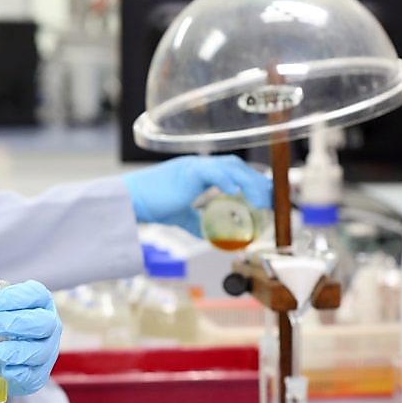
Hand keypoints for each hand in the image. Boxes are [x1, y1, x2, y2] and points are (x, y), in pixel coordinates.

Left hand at [0, 280, 62, 395]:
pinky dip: (20, 374)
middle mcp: (46, 325)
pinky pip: (35, 375)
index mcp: (35, 301)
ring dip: (19, 351)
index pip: (35, 294)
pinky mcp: (38, 374)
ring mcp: (45, 351)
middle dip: (18, 323)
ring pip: (41, 351)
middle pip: (43, 322)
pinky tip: (6, 371)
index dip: (17, 297)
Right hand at [121, 155, 271, 234]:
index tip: (265, 195)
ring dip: (249, 181)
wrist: (131, 200)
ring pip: (230, 166)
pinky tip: (235, 190)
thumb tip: (213, 237)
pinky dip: (227, 180)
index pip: (233, 171)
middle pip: (236, 166)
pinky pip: (213, 171)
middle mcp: (199, 166)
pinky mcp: (188, 171)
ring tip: (260, 198)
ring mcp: (194, 166)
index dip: (251, 181)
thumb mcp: (182, 217)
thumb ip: (198, 223)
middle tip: (271, 198)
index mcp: (199, 173)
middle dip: (257, 181)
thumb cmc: (152, 205)